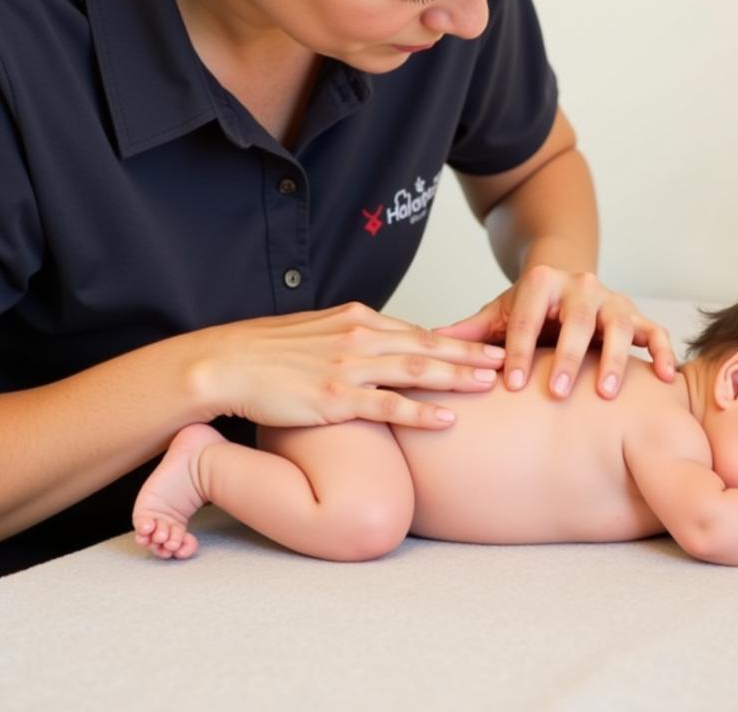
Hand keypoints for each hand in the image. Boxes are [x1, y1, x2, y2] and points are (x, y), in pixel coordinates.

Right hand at [188, 302, 503, 429]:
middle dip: (471, 352)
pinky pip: (387, 406)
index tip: (485, 343)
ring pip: (416, 369)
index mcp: (357, 319)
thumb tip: (380, 347)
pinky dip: (420, 411)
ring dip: (458, 376)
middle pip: (427, 345)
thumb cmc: (270, 352)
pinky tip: (447, 418)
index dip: (455, 339)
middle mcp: (359, 336)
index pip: (416, 330)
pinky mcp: (334, 396)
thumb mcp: (319, 332)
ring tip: (492, 382)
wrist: (228, 362)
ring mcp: (348, 366)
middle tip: (509, 356)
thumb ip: (353, 338)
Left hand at [436, 264, 676, 398]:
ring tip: (606, 394)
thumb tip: (426, 342)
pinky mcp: (636, 315)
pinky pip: (655, 331)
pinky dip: (663, 353)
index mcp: (541, 282)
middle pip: (578, 320)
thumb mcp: (499, 313)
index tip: (511, 385)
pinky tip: (664, 379)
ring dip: (616, 359)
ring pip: (620, 326)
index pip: (528, 319)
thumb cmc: (528, 308)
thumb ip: (470, 330)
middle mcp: (581, 285)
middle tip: (557, 394)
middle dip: (568, 357)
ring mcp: (612, 300)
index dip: (519, 351)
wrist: (563, 283)